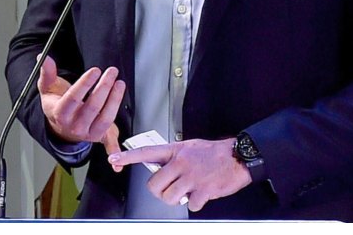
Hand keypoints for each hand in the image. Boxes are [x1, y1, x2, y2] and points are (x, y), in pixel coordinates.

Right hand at [37, 56, 125, 156]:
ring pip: (104, 119)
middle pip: (92, 107)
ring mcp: (87, 132)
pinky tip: (118, 162)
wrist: (60, 126)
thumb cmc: (56, 104)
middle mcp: (74, 125)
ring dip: (114, 101)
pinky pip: (107, 144)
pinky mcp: (99, 137)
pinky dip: (113, 151)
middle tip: (111, 72)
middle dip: (103, 88)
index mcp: (60, 113)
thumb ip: (47, 73)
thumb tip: (44, 57)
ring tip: (119, 83)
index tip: (95, 71)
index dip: (85, 84)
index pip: (73, 98)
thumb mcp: (48, 88)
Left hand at [107, 138, 251, 210]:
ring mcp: (191, 176)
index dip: (128, 157)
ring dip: (177, 198)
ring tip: (187, 191)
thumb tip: (162, 168)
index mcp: (176, 150)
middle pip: (154, 185)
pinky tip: (202, 193)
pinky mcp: (202, 190)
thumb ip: (174, 157)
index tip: (114, 159)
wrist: (238, 156)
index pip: (146, 152)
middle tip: (170, 189)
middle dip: (160, 191)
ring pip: (169, 197)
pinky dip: (195, 203)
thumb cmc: (214, 153)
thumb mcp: (189, 147)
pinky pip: (190, 205)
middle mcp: (181, 163)